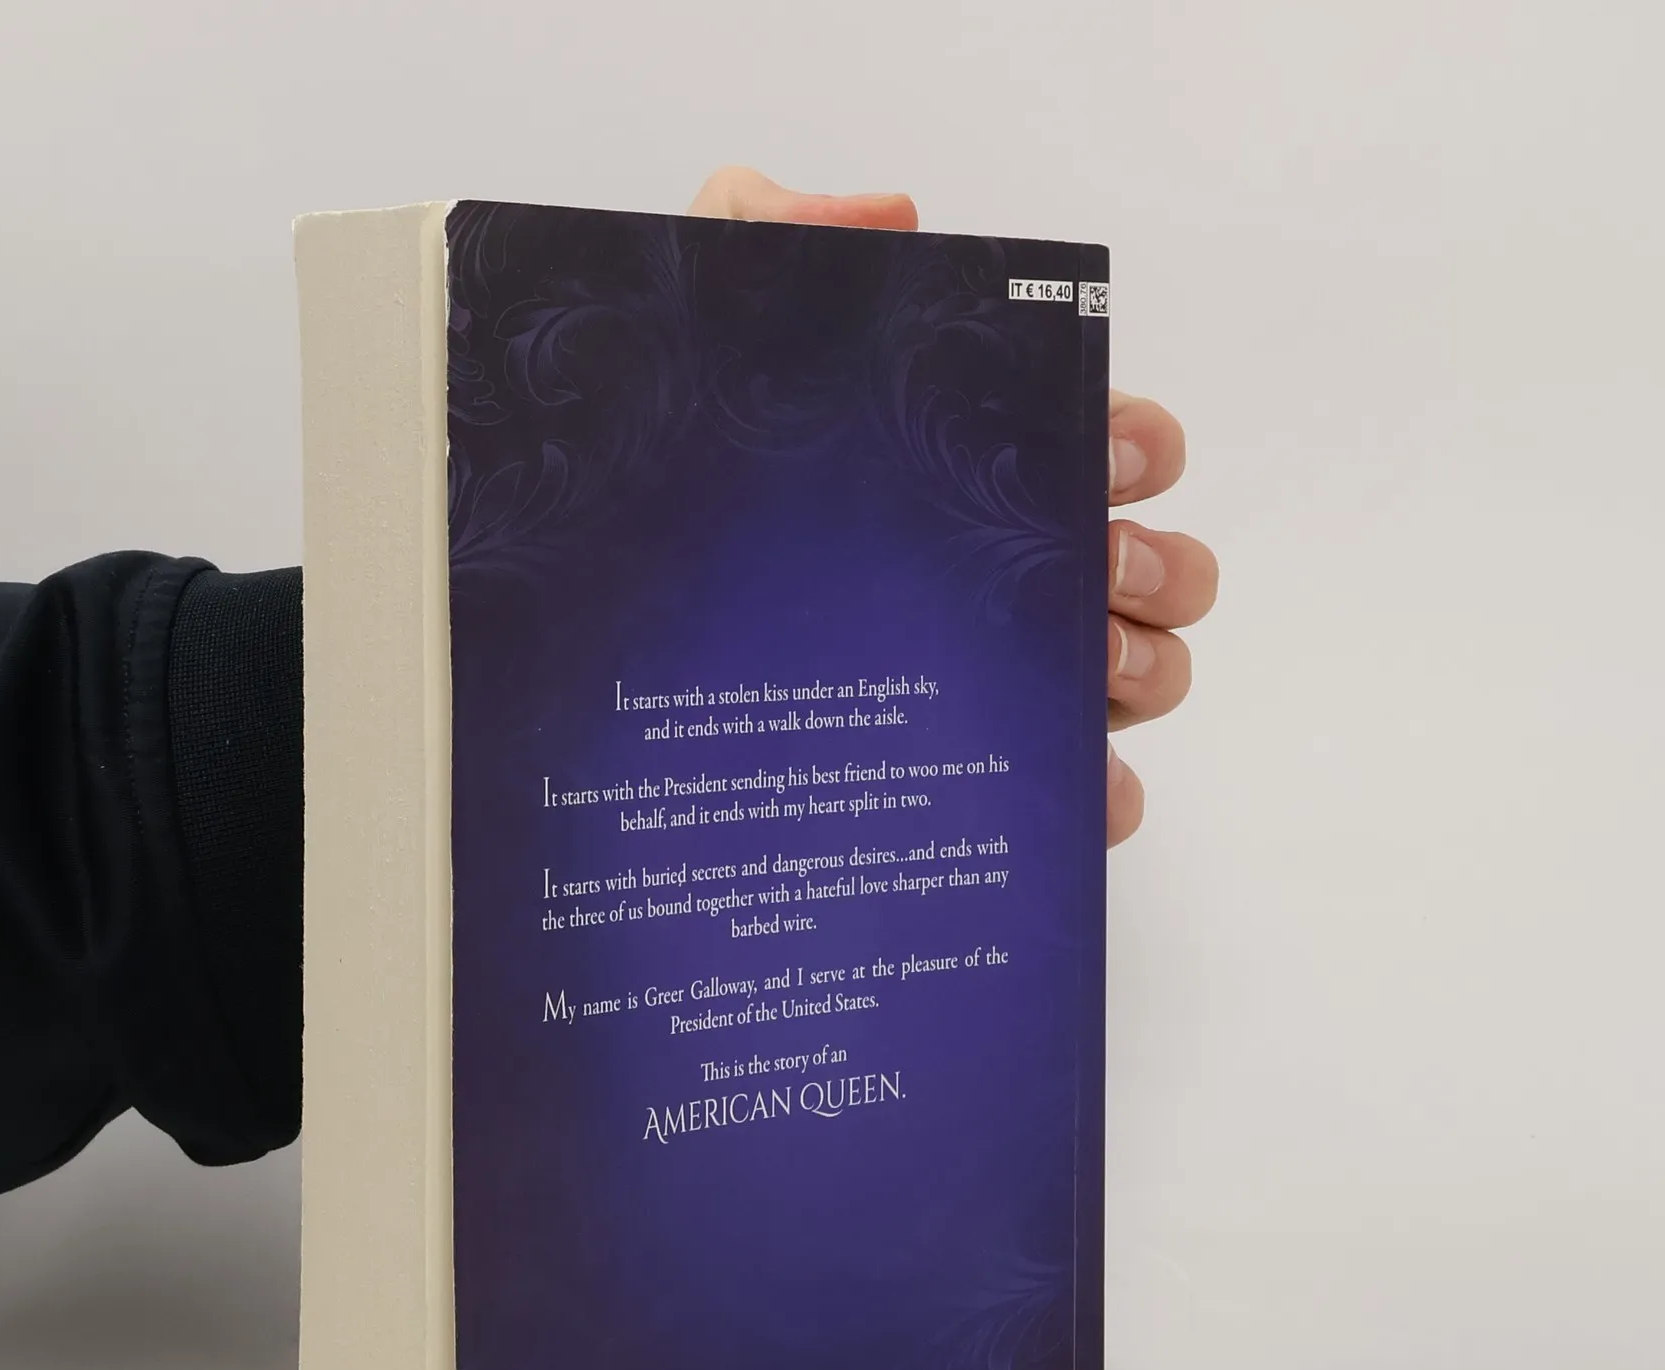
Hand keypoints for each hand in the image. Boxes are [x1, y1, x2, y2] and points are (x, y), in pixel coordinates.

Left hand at [689, 167, 1214, 846]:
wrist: (570, 633)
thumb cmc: (646, 484)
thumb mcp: (694, 333)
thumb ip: (772, 235)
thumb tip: (893, 217)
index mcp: (967, 468)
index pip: (1109, 443)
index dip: (1135, 444)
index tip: (1108, 456)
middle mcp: (997, 572)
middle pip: (1154, 567)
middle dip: (1154, 564)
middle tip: (1090, 569)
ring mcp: (992, 680)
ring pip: (1145, 674)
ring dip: (1145, 669)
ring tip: (1083, 668)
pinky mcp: (967, 777)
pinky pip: (1074, 796)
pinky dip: (1102, 798)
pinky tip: (1083, 794)